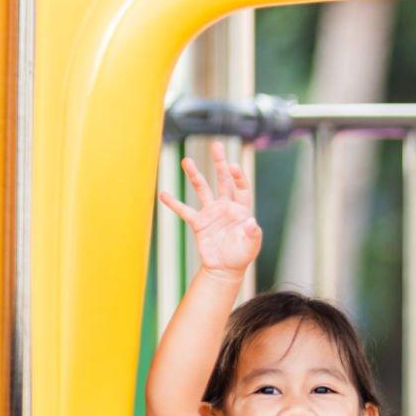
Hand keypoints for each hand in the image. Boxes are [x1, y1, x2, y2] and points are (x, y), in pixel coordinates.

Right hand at [160, 140, 260, 277]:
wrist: (224, 269)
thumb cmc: (240, 256)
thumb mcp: (250, 246)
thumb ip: (252, 234)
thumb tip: (251, 222)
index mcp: (240, 210)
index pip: (241, 188)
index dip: (238, 177)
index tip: (232, 166)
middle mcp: (225, 207)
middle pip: (222, 181)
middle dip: (219, 164)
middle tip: (216, 146)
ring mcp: (211, 213)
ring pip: (202, 189)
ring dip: (195, 175)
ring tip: (186, 161)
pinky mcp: (198, 223)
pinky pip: (184, 210)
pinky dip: (174, 203)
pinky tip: (163, 194)